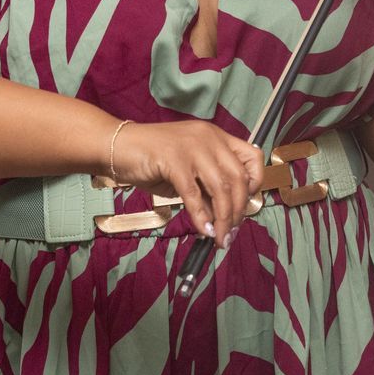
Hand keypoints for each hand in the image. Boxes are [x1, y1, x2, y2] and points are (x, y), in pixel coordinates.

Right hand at [110, 119, 263, 247]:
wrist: (118, 145)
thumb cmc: (152, 158)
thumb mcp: (188, 170)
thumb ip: (207, 187)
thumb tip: (224, 217)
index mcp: (215, 136)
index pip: (252, 157)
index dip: (255, 184)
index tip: (246, 206)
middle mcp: (208, 137)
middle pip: (239, 178)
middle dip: (239, 211)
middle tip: (231, 232)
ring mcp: (191, 147)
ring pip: (220, 188)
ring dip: (223, 219)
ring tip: (220, 238)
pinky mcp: (174, 159)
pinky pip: (193, 195)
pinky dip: (200, 217)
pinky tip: (202, 230)